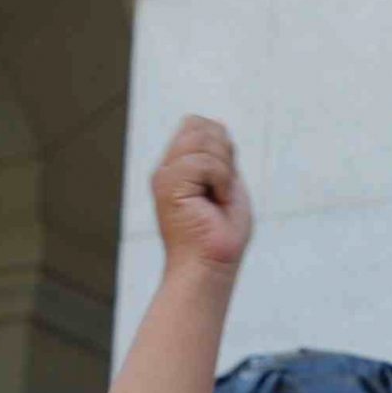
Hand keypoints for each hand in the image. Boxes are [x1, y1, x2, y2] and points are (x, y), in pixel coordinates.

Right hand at [151, 115, 251, 274]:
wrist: (210, 268)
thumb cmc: (221, 237)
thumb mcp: (227, 186)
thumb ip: (221, 157)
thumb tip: (218, 125)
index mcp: (178, 167)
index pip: (197, 124)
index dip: (220, 143)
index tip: (224, 180)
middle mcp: (166, 168)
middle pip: (199, 126)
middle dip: (224, 154)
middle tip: (221, 191)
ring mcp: (164, 176)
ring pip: (203, 141)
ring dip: (223, 171)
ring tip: (216, 200)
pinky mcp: (167, 186)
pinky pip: (204, 163)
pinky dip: (221, 182)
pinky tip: (214, 203)